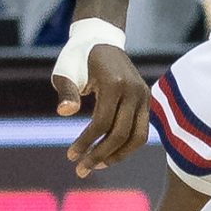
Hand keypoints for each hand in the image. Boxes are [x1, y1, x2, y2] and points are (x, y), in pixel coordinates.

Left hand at [57, 46, 146, 177]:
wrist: (101, 39)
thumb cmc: (78, 57)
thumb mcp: (66, 71)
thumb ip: (66, 92)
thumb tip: (64, 112)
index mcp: (114, 83)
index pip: (102, 123)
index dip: (86, 142)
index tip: (70, 156)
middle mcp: (134, 91)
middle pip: (121, 134)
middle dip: (100, 155)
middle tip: (80, 170)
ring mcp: (144, 96)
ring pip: (137, 137)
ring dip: (117, 156)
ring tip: (95, 166)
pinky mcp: (146, 101)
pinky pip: (141, 131)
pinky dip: (126, 146)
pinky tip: (107, 154)